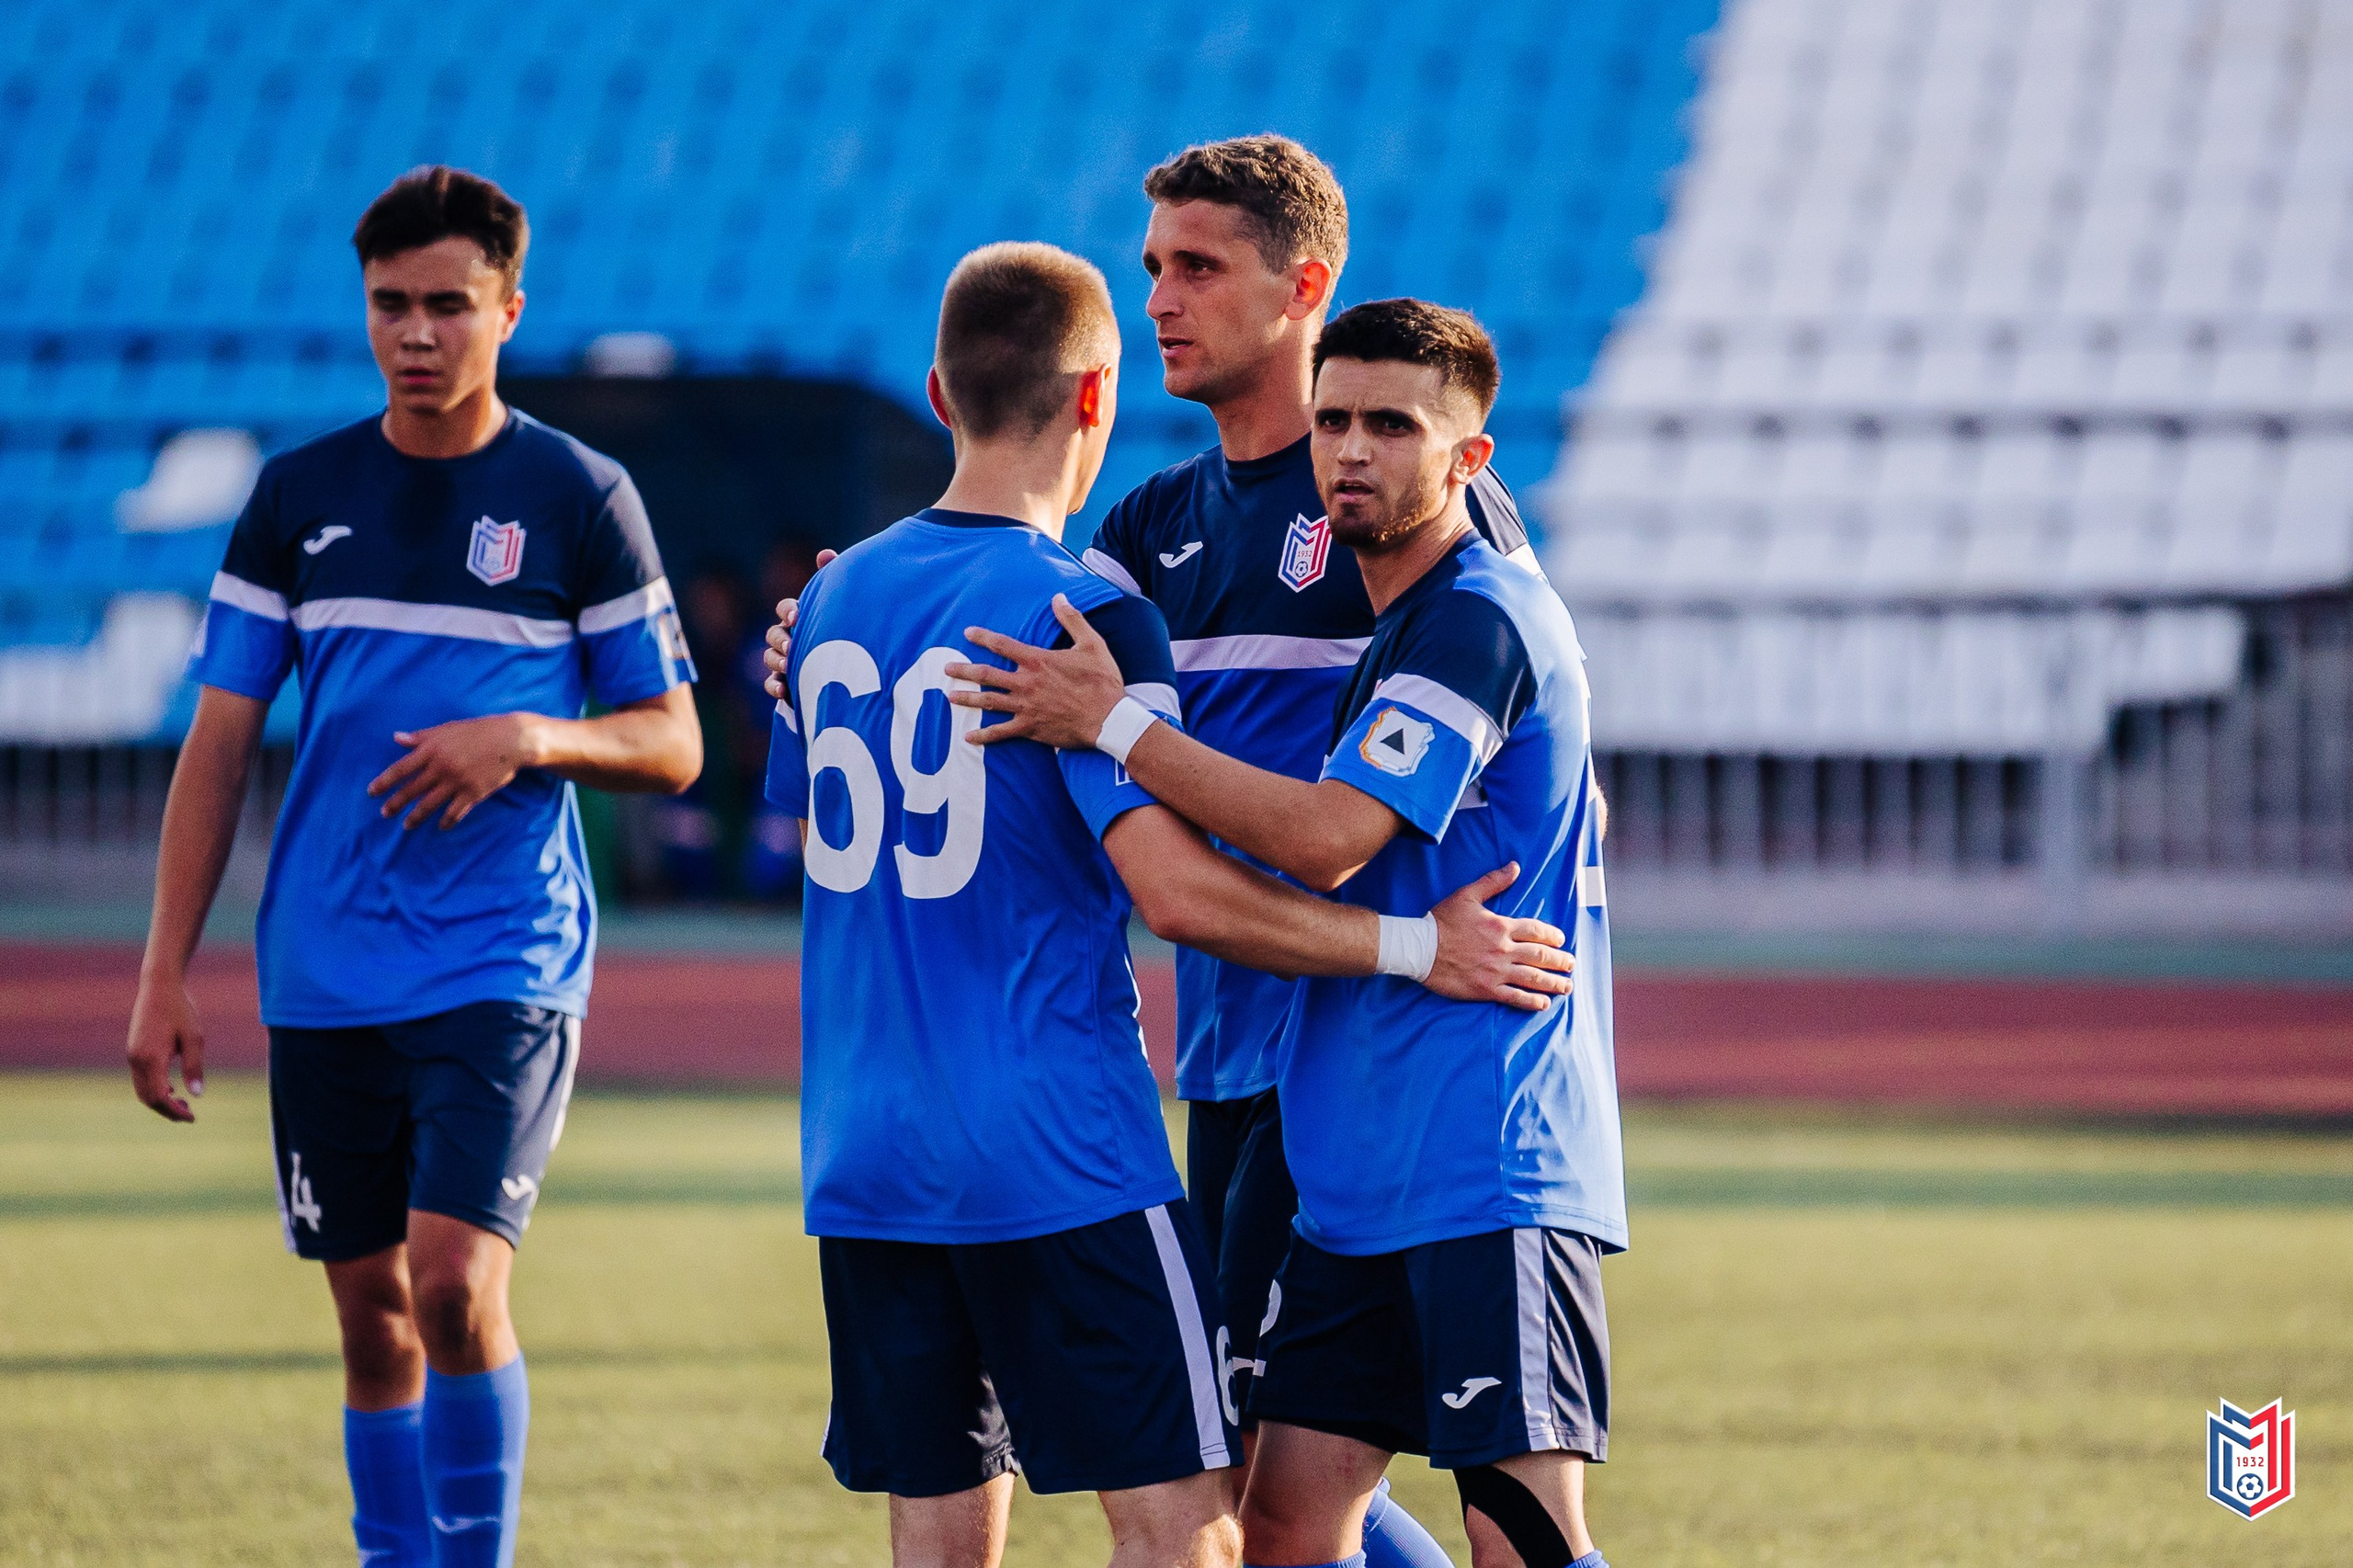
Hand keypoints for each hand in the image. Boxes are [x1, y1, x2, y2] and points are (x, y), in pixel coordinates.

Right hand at [127, 972, 204, 1121]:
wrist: (158, 987)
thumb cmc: (180, 1010)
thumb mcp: (194, 1037)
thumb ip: (194, 1066)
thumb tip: (197, 1094)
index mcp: (152, 1058)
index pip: (160, 1096)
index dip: (174, 1111)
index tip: (192, 1117)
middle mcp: (137, 1059)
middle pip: (148, 1098)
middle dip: (167, 1111)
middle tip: (189, 1115)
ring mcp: (132, 1055)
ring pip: (141, 1090)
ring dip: (160, 1101)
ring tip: (183, 1104)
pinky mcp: (133, 1051)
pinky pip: (140, 1079)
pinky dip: (154, 1089)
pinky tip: (173, 1088)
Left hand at [367, 712, 543, 829]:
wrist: (511, 740)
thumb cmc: (478, 731)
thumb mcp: (447, 729)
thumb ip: (421, 736)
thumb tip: (397, 738)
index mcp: (432, 750)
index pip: (400, 769)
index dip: (384, 782)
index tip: (372, 792)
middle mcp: (441, 767)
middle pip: (411, 790)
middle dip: (395, 804)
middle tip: (385, 813)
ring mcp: (457, 782)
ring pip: (430, 804)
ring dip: (415, 817)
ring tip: (406, 825)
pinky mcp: (473, 793)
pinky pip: (455, 812)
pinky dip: (447, 821)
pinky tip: (441, 826)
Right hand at [761, 549, 837, 700]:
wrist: (856, 667)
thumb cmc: (844, 628)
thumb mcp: (840, 604)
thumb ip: (831, 578)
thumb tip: (825, 553)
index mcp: (800, 616)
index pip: (785, 608)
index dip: (788, 611)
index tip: (797, 616)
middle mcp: (789, 636)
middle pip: (773, 633)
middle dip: (780, 639)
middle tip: (792, 646)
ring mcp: (786, 660)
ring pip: (769, 657)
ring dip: (776, 661)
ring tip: (788, 666)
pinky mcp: (788, 684)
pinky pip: (771, 684)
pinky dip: (774, 685)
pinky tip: (783, 690)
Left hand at [945, 595, 1128, 749]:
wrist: (1109, 718)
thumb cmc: (1102, 682)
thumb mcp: (1092, 644)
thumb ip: (1072, 619)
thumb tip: (1059, 597)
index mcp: (1037, 661)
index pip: (1002, 644)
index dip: (983, 637)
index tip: (967, 632)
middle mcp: (1026, 683)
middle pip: (986, 674)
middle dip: (964, 670)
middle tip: (946, 669)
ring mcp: (1025, 707)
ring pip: (988, 701)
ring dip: (967, 699)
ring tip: (950, 697)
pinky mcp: (1030, 728)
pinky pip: (1001, 732)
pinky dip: (984, 736)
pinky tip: (969, 738)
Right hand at [1425, 862, 1573, 1012]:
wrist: (1419, 948)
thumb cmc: (1442, 921)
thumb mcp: (1467, 895)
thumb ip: (1493, 881)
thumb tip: (1515, 867)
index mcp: (1501, 926)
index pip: (1536, 931)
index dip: (1552, 935)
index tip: (1561, 940)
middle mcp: (1503, 950)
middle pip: (1541, 956)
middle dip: (1560, 961)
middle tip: (1571, 964)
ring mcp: (1496, 971)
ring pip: (1533, 978)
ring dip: (1553, 983)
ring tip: (1566, 986)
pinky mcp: (1486, 989)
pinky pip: (1515, 997)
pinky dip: (1532, 1001)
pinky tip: (1544, 1004)